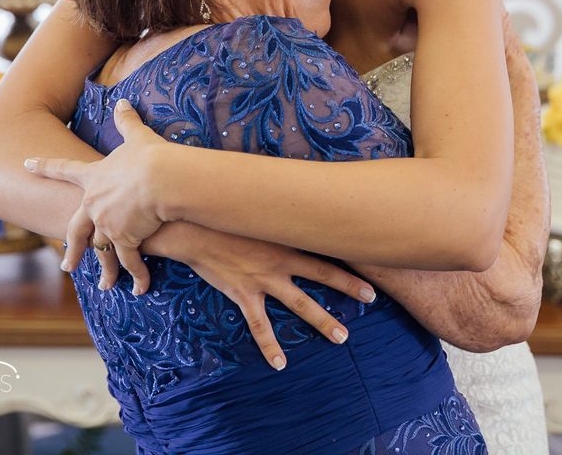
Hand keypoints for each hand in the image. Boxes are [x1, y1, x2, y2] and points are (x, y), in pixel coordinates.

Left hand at [27, 98, 164, 285]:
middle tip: (67, 264)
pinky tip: (138, 288)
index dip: (44, 166)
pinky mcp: (125, 238)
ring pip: (102, 251)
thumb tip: (122, 100)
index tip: (26, 165)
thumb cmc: (150, 157)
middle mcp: (93, 203)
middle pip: (76, 229)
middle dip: (73, 247)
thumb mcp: (137, 137)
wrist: (161, 180)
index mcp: (93, 177)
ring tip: (103, 285)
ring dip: (104, 270)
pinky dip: (136, 275)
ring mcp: (107, 223)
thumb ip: (126, 121)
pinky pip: (130, 261)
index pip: (62, 170)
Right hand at [146, 223, 377, 369]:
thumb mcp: (255, 208)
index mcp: (286, 236)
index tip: (370, 253)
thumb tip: (292, 198)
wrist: (190, 226)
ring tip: (342, 337)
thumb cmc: (223, 214)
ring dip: (322, 320)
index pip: (325, 241)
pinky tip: (280, 364)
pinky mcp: (243, 292)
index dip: (347, 247)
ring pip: (300, 303)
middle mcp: (281, 259)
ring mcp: (263, 278)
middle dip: (349, 286)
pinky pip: (259, 324)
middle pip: (323, 273)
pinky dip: (270, 345)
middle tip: (371, 298)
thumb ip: (275, 210)